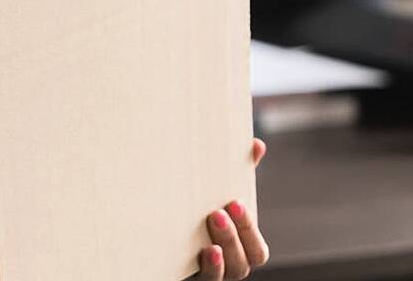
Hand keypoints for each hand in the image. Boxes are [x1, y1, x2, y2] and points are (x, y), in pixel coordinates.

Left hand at [197, 139, 269, 279]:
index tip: (234, 201)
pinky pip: (201, 280)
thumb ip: (238, 173)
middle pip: (242, 263)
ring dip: (219, 255)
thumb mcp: (215, 193)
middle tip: (217, 212)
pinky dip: (207, 269)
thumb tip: (256, 145)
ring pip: (224, 275)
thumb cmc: (197, 212)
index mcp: (239, 248)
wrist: (155, 236)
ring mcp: (207, 274)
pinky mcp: (185, 276)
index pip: (257, 250)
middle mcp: (226, 265)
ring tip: (207, 232)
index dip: (248, 228)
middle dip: (234, 238)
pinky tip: (201, 252)